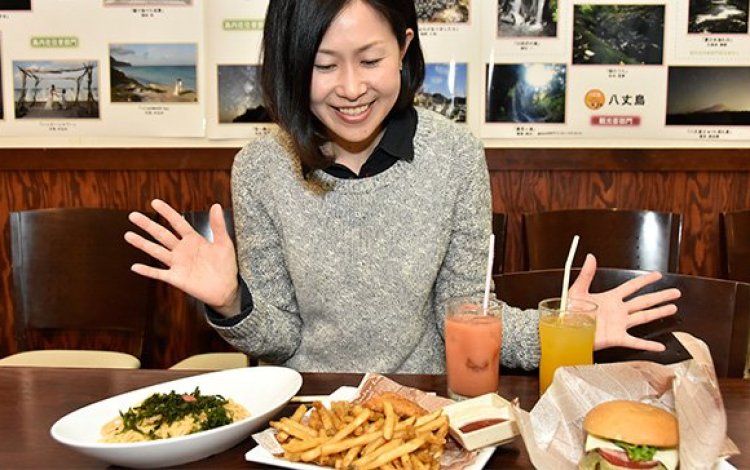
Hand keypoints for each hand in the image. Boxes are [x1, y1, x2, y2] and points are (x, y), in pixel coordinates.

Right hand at [124, 199, 239, 315]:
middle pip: (162, 235)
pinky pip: (158, 273)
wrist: (226, 289)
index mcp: (193, 239)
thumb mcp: (224, 243)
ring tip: (128, 235)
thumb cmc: (226, 265)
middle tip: (133, 215)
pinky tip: (135, 266)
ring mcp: (177, 264)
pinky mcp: (176, 278)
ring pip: (156, 251)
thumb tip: (216, 205)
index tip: (154, 202)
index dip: (167, 212)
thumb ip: (218, 226)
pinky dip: (147, 271)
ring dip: (142, 244)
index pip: (177, 222)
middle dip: (148, 225)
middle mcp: (182, 250)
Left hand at [568, 254, 680, 351]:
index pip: (631, 286)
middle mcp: (617, 311)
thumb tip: (590, 257)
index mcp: (609, 298)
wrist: (563, 330)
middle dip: (659, 296)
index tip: (657, 275)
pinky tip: (660, 346)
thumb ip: (586, 275)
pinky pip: (635, 342)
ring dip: (658, 313)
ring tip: (673, 308)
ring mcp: (618, 324)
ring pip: (643, 317)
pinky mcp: (616, 338)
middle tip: (675, 292)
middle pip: (643, 301)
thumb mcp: (576, 291)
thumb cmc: (567, 312)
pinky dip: (647, 345)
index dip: (644, 280)